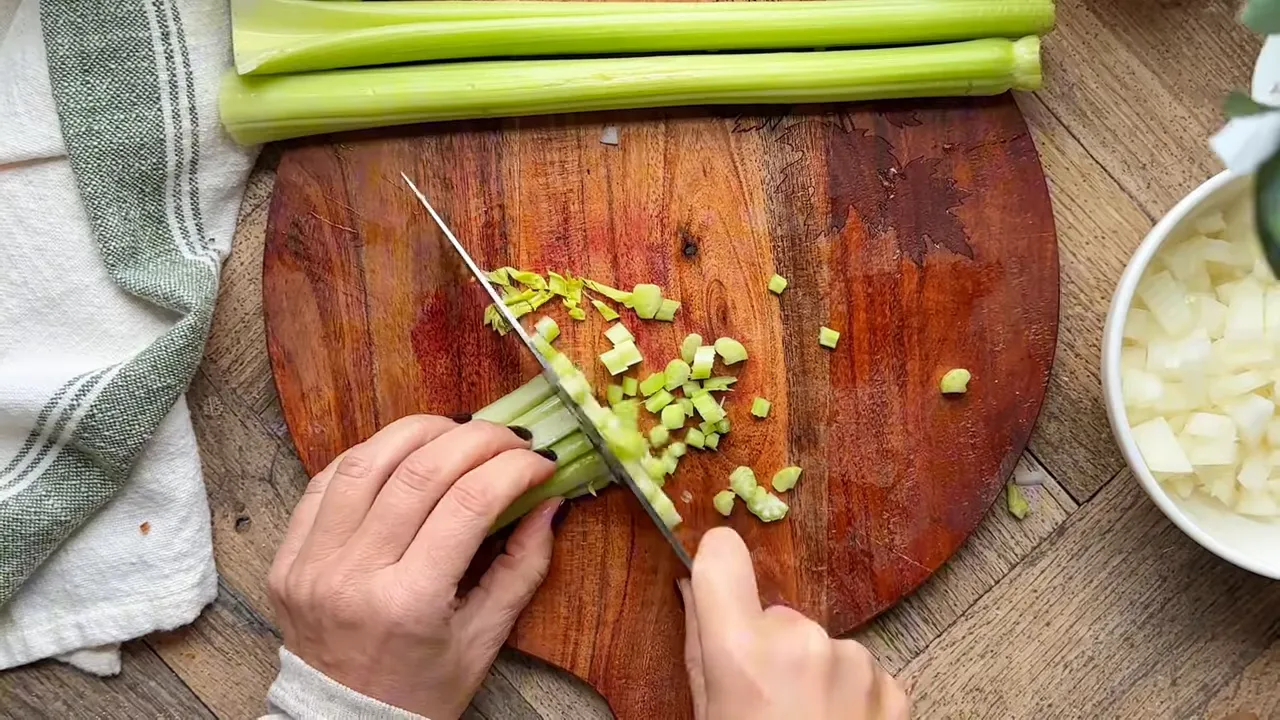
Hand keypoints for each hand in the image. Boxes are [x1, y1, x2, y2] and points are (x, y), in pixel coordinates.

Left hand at [267, 415, 561, 719]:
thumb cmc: (421, 691)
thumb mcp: (485, 640)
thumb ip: (523, 568)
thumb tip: (550, 503)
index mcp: (409, 604)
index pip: (469, 503)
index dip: (513, 469)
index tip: (540, 460)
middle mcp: (354, 576)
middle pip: (421, 472)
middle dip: (477, 440)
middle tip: (510, 437)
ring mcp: (312, 563)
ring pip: (368, 462)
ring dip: (420, 432)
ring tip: (459, 431)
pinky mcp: (287, 558)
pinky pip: (325, 481)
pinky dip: (370, 455)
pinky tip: (403, 452)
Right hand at [680, 528, 909, 719]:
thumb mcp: (706, 714)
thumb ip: (700, 645)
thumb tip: (693, 585)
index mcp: (742, 651)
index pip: (722, 555)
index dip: (716, 562)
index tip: (717, 578)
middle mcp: (802, 642)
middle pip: (775, 612)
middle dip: (769, 647)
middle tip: (765, 706)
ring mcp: (854, 662)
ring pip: (818, 643)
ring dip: (811, 673)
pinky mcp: (892, 685)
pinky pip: (859, 669)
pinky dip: (847, 695)